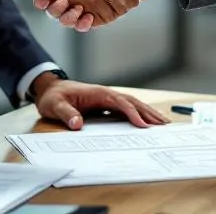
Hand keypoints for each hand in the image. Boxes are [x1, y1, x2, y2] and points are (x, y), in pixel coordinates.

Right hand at [10, 0, 153, 25]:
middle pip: (56, 6)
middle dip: (51, 8)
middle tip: (51, 1)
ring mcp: (91, 0)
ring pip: (70, 17)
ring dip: (66, 17)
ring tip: (70, 7)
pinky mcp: (105, 10)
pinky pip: (90, 23)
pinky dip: (84, 24)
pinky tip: (84, 17)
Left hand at [31, 75, 170, 130]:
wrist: (51, 89)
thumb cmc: (54, 97)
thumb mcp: (55, 106)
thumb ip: (66, 114)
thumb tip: (77, 125)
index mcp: (98, 93)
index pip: (120, 102)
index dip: (133, 114)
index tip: (143, 125)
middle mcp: (107, 94)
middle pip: (133, 102)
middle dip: (149, 113)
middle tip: (165, 125)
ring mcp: (108, 99)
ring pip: (133, 105)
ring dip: (148, 113)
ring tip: (163, 124)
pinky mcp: (107, 105)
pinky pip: (127, 110)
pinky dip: (139, 115)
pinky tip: (147, 123)